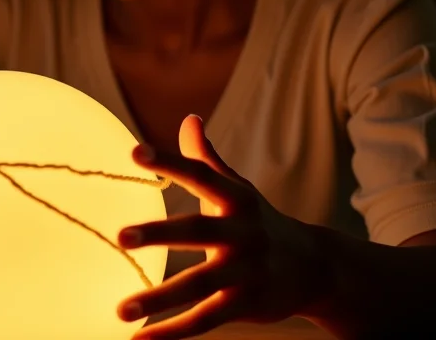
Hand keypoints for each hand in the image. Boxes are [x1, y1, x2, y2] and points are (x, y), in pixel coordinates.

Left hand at [116, 115, 329, 338]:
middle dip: (160, 234)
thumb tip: (189, 118)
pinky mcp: (246, 305)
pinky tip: (139, 339)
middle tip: (120, 236)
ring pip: (198, 285)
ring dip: (158, 298)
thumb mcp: (238, 187)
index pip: (199, 174)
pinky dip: (172, 332)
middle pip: (197, 231)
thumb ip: (207, 157)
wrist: (315, 267)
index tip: (133, 153)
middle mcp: (242, 232)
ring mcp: (246, 271)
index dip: (169, 161)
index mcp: (236, 198)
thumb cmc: (261, 219)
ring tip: (120, 309)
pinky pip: (205, 320)